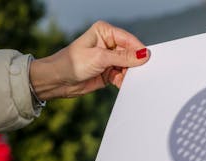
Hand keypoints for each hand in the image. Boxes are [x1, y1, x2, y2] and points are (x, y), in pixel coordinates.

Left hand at [30, 21, 149, 99]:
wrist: (58, 81)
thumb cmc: (73, 63)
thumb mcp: (100, 58)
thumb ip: (124, 57)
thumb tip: (144, 54)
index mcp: (105, 32)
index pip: (128, 39)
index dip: (138, 50)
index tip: (147, 60)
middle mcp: (108, 44)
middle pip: (130, 53)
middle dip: (133, 64)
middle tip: (136, 73)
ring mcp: (108, 59)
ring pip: (127, 66)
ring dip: (128, 74)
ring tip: (123, 79)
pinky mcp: (108, 72)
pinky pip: (122, 76)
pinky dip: (123, 81)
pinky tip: (119, 84)